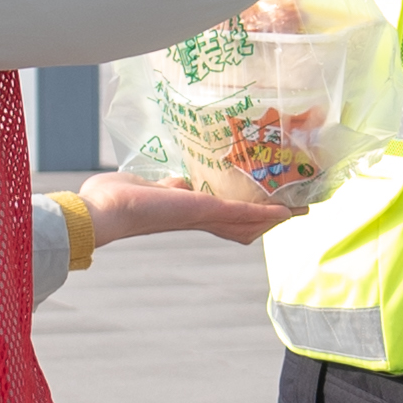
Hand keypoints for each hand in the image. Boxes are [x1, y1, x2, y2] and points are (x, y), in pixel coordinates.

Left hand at [79, 169, 291, 245]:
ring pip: (246, 219)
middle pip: (239, 221)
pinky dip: (264, 213)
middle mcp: (196, 216)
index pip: (220, 213)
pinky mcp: (204, 211)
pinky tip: (286, 211)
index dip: (243, 212)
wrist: (104, 213)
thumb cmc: (114, 199)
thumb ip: (167, 186)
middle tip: (291, 212)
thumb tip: (181, 181)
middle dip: (265, 217)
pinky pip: (241, 212)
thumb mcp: (148, 187)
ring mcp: (202, 215)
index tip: (262, 206)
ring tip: (298, 211)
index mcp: (183, 209)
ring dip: (272, 216)